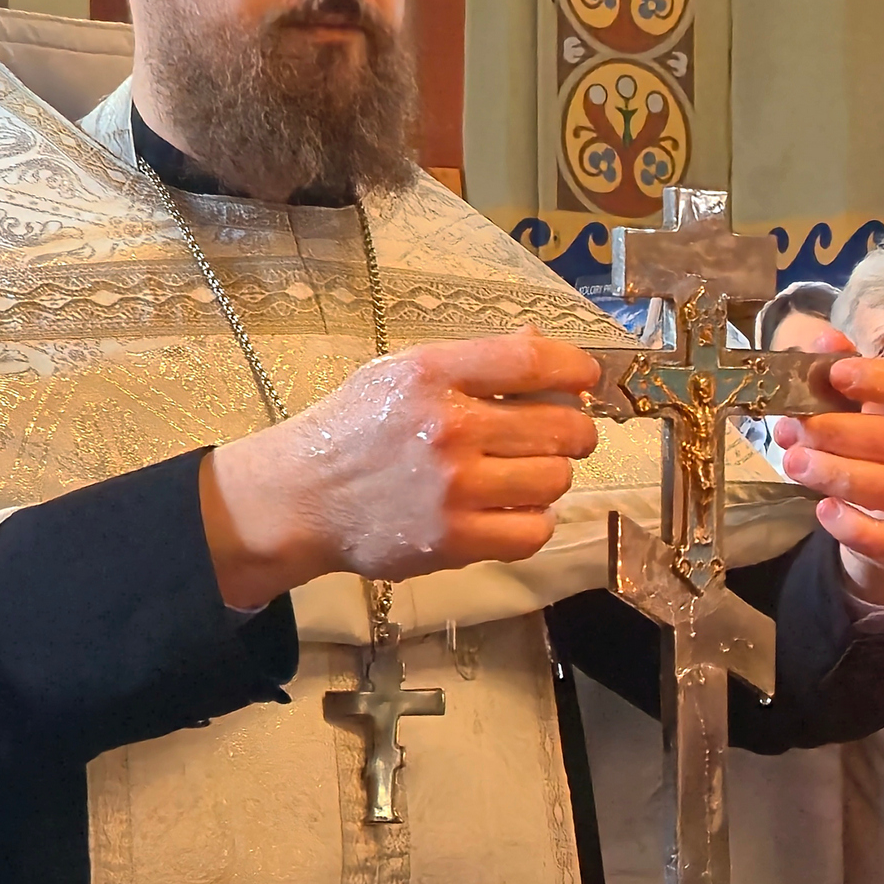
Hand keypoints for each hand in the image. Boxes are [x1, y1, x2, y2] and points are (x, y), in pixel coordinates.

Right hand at [198, 329, 606, 609]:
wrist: (298, 498)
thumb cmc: (355, 429)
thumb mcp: (403, 372)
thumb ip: (474, 360)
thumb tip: (542, 343)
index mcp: (434, 374)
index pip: (534, 361)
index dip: (576, 369)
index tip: (585, 379)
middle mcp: (448, 428)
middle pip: (562, 426)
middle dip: (574, 431)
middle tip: (560, 436)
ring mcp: (454, 488)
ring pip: (556, 479)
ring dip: (550, 476)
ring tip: (523, 474)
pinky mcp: (454, 539)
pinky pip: (535, 530)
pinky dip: (533, 521)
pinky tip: (510, 510)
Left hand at [764, 317, 883, 606]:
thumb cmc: (882, 435)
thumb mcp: (867, 399)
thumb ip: (846, 367)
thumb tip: (823, 341)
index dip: (880, 379)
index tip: (836, 374)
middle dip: (839, 433)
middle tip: (796, 427)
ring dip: (835, 473)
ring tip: (793, 462)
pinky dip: (852, 525)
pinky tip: (823, 509)